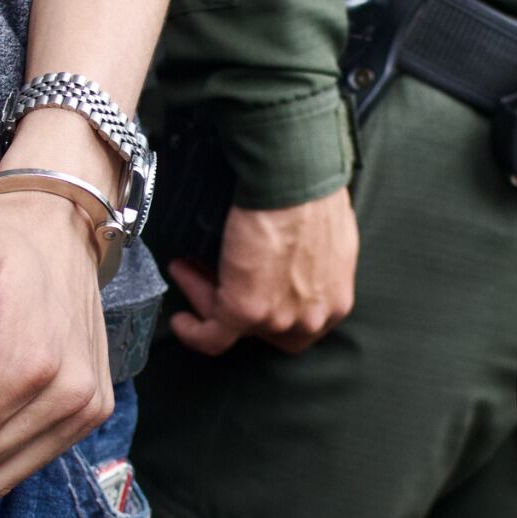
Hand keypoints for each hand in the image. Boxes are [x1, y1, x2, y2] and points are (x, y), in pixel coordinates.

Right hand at [168, 188, 358, 354]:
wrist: (293, 181)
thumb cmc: (312, 193)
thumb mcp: (328, 238)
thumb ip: (316, 264)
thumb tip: (295, 260)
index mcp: (336, 300)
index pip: (300, 325)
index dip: (272, 312)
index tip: (251, 291)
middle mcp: (310, 318)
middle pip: (265, 329)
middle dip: (238, 304)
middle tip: (214, 278)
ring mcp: (277, 318)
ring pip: (234, 325)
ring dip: (206, 298)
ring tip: (186, 270)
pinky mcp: (244, 310)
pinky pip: (212, 336)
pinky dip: (193, 332)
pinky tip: (180, 321)